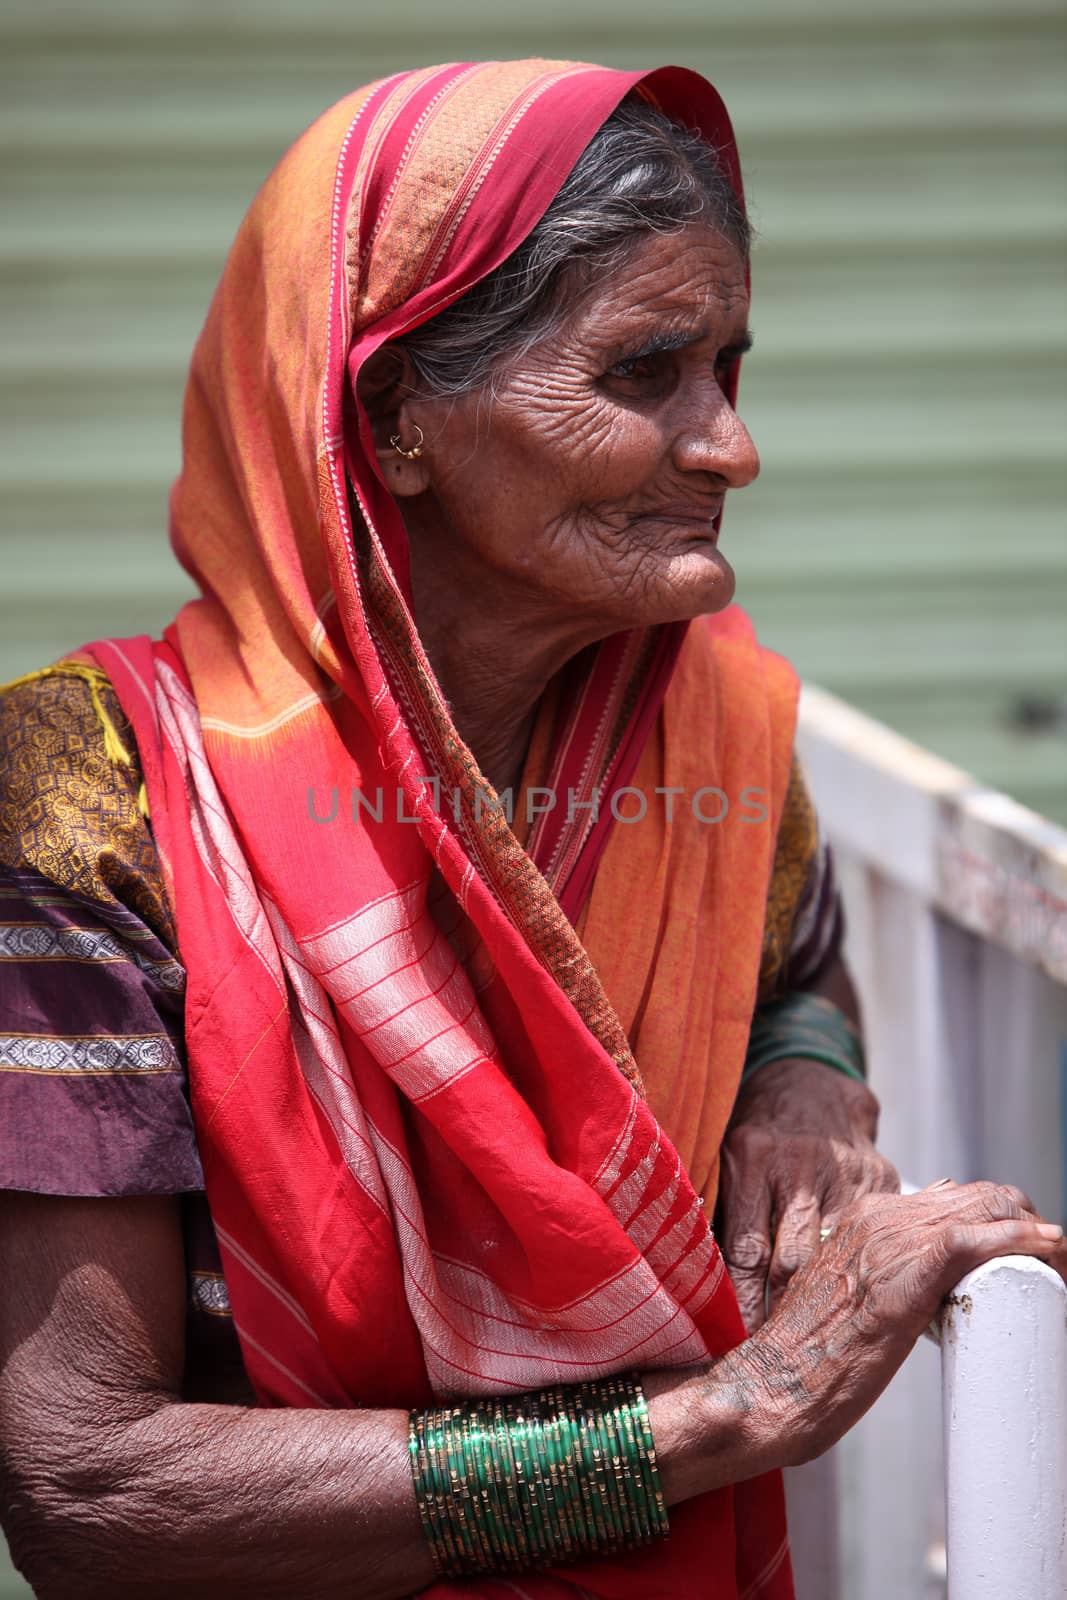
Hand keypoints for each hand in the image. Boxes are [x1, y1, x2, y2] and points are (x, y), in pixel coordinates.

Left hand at [719, 1057, 898, 1332]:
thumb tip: (695, 1280)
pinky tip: (853, 1297)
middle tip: (773, 1357)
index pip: (747, 1250)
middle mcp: (800, 1164)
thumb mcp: (726, 1154)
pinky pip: (871, 1235)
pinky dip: (860, 1266)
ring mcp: (846, 1171)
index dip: (743, 1304)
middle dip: (783, 1313)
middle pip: (794, 1260)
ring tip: (812, 1341)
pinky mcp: (881, 1176)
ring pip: (836, 1255)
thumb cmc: (756, 1124)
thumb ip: (722, 1210)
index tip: (734, 1344)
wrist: (809, 1073)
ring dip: (824, 1298)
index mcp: (753, 1156)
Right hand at [741, 1179, 1066, 1466]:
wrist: (771, 1386)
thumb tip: (939, 1252)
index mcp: (866, 1217)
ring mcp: (889, 1245)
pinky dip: (1017, 1240)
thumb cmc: (810, 1354)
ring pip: (982, 1209)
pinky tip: (1046, 1250)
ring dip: (1032, 1231)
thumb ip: (888, 1265)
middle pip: (978, 1195)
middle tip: (1054, 1258)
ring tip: (1057, 1261)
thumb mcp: (851, 1293)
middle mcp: (878, 1219)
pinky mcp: (900, 1280)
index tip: (1030, 1247)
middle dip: (1026, 1220)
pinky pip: (971, 1241)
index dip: (1001, 1218)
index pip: (956, 1195)